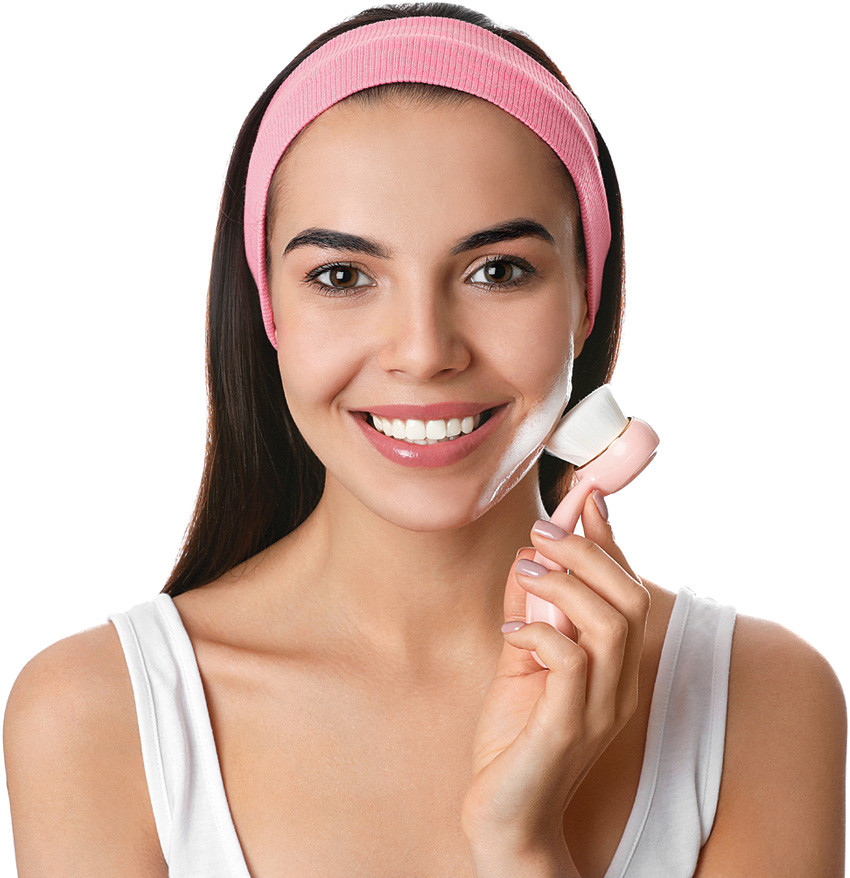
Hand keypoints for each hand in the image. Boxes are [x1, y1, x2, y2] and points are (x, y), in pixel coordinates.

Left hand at [461, 492, 649, 863]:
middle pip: (630, 597)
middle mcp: (619, 685)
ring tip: (525, 572)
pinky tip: (511, 634)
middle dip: (586, 551)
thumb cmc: (515, 739)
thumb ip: (530, 615)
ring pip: (610, 622)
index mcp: (613, 667)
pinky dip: (539, 632)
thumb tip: (526, 560)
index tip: (585, 498)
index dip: (609, 542)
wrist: (505, 817)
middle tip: (542, 530)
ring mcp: (599, 707)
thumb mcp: (521, 663)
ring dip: (565, 584)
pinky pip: (571, 660)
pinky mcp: (567, 726)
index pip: (628, 591)